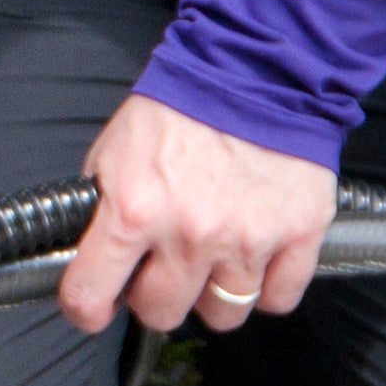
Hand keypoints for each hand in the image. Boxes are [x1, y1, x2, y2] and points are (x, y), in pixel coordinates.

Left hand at [58, 93, 335, 337]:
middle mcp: (190, 232)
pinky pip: (279, 298)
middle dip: (156, 296)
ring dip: (213, 294)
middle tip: (161, 269)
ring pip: (224, 313)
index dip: (86, 309)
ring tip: (211, 260)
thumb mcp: (113, 151)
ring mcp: (248, 238)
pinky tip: (252, 258)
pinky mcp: (299, 234)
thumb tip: (87, 250)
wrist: (254, 72)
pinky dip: (266, 286)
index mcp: (134, 209)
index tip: (91, 309)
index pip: (90, 293)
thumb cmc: (181, 108)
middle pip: (162, 313)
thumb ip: (101, 206)